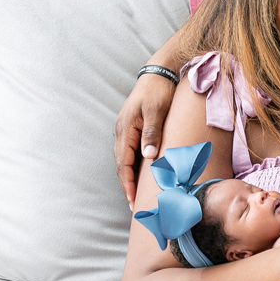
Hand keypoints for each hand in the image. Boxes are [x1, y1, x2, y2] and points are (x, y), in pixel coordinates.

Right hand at [114, 73, 176, 209]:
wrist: (158, 74)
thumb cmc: (158, 92)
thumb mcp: (156, 111)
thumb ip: (152, 133)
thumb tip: (148, 156)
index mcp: (125, 129)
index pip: (124, 163)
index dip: (127, 184)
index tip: (132, 200)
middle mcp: (121, 132)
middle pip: (121, 166)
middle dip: (127, 187)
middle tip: (134, 207)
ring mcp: (125, 132)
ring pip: (124, 161)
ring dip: (129, 179)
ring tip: (136, 197)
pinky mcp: (131, 130)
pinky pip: (129, 154)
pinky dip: (133, 168)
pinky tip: (140, 177)